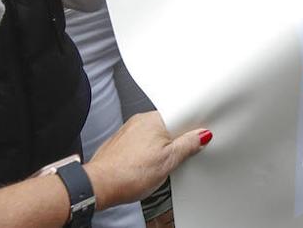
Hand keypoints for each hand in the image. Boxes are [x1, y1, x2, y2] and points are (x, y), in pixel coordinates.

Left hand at [83, 112, 208, 210]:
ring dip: (161, 148)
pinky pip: (142, 143)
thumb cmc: (129, 174)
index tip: (198, 141)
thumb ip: (188, 145)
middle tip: (176, 158)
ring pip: (155, 136)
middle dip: (176, 141)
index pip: (182, 116)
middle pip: (169, 127)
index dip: (193, 130)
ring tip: (157, 166)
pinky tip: (146, 167)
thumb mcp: (168, 161)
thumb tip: (201, 135)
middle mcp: (140, 120)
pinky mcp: (122, 142)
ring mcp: (129, 131)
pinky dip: (147, 153)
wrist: (100, 185)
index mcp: (155, 119)